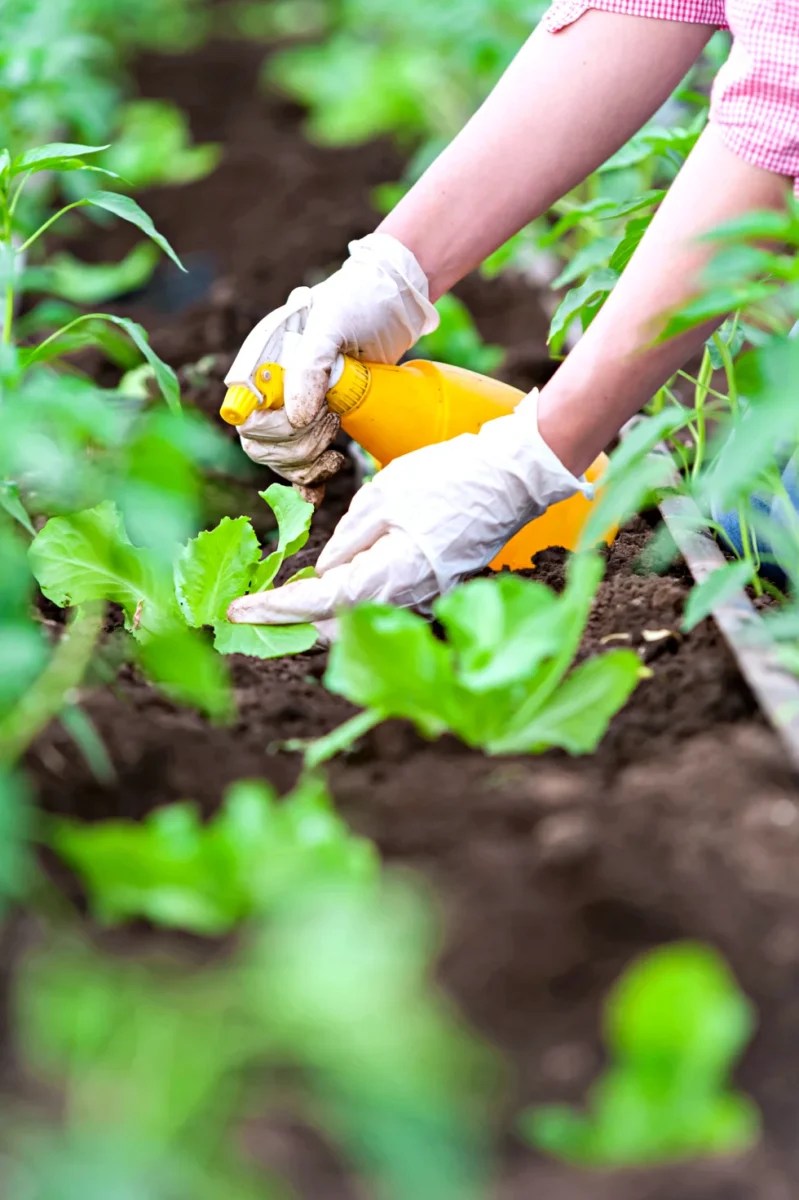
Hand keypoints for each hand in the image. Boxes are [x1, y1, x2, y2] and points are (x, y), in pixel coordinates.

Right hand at [226, 233, 437, 496]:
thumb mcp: (332, 324)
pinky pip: (299, 462)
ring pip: (279, 457)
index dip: (270, 429)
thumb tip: (295, 419)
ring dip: (306, 463)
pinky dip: (307, 481)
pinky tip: (318, 489)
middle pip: (260, 441)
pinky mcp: (318, 419)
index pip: (244, 412)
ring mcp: (295, 404)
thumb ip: (308, 366)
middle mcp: (272, 385)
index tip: (307, 420)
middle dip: (296, 446)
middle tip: (332, 424)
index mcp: (262, 359)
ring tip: (337, 447)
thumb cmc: (360, 300)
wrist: (394, 301)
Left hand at [227, 392, 590, 627]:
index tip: (236, 611)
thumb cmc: (449, 477)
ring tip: (295, 589)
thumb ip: (348, 538)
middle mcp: (409, 600)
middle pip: (337, 626)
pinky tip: (346, 576)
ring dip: (327, 611)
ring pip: (363, 620)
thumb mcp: (384, 495)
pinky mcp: (438, 592)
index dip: (274, 608)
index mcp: (390, 574)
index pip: (318, 602)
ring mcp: (427, 601)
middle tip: (261, 600)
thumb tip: (326, 569)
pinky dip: (359, 599)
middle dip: (297, 618)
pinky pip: (389, 605)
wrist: (514, 478)